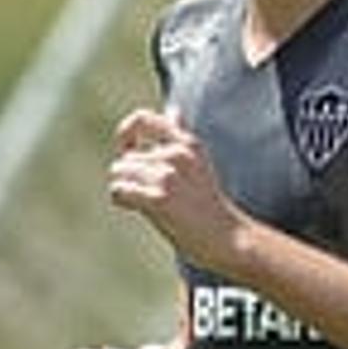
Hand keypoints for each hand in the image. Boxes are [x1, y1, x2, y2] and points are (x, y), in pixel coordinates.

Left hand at [105, 106, 239, 266]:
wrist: (228, 237)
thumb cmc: (208, 203)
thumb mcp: (199, 160)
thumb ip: (179, 135)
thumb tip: (174, 110)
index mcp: (186, 142)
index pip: (142, 119)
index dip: (126, 133)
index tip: (127, 150)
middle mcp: (176, 154)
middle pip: (126, 157)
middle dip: (130, 175)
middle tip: (152, 194)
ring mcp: (167, 177)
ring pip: (119, 173)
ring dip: (125, 188)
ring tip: (148, 203)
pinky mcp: (159, 199)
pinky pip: (119, 190)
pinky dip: (121, 199)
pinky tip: (136, 208)